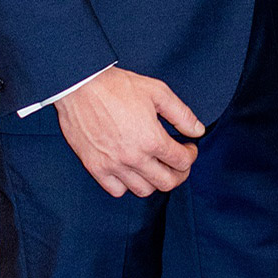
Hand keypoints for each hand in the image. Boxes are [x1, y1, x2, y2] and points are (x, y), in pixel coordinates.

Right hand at [56, 67, 203, 199]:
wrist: (80, 86)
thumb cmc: (118, 86)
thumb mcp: (158, 92)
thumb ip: (182, 114)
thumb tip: (198, 131)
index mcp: (152, 139)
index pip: (182, 161)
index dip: (191, 155)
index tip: (188, 147)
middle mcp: (134, 157)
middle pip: (167, 182)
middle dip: (179, 173)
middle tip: (178, 163)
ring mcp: (113, 165)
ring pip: (143, 190)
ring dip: (155, 181)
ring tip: (155, 167)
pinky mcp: (95, 167)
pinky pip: (117, 191)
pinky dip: (127, 185)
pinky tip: (131, 171)